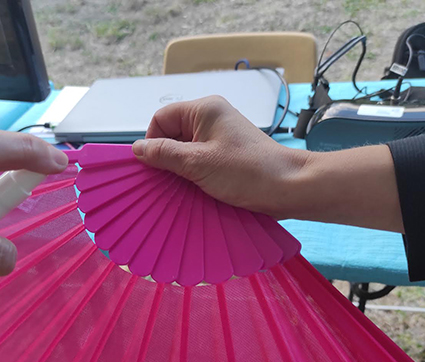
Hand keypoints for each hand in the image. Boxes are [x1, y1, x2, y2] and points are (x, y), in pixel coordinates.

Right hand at [132, 96, 402, 231]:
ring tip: (183, 187)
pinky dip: (193, 174)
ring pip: (185, 149)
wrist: (288, 187)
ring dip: (179, 169)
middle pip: (172, 133)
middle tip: (168, 181)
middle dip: (165, 157)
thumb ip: (164, 154)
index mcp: (204, 109)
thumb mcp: (198, 164)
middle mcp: (211, 117)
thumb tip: (136, 148)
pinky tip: (196, 189)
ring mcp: (220, 135)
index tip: (155, 168)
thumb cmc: (245, 172)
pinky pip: (199, 159)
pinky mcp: (227, 153)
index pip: (161, 118)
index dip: (152, 141)